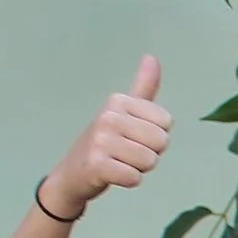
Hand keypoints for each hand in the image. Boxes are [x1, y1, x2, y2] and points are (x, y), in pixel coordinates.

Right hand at [40, 55, 168, 220]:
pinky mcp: (96, 165)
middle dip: (149, 153)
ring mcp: (100, 140)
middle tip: (125, 153)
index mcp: (118, 100)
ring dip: (138, 168)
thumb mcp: (123, 111)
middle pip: (161, 142)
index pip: (166, 122)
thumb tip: (151, 56)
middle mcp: (108, 116)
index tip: (132, 136)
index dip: (155, 135)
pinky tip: (111, 174)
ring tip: (118, 162)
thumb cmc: (105, 142)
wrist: (71, 173)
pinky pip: (135, 178)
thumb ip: (142, 87)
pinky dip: (128, 181)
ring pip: (150, 161)